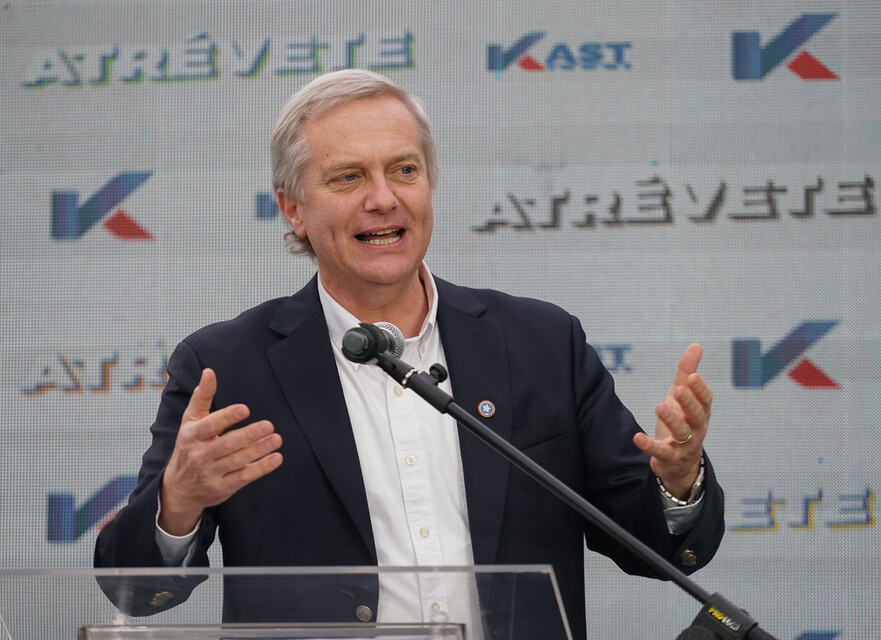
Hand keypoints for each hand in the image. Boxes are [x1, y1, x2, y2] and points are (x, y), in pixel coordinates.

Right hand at [158, 368, 282, 534]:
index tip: (244, 409)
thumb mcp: (190, 422)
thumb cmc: (188, 447)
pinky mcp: (222, 488)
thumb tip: (209, 372)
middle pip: (226, 444)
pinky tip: (276, 458)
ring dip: (259, 450)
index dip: (227, 417)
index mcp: (192, 436)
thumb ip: (201, 397)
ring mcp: (210, 473)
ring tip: (276, 439)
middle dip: (249, 435)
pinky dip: (261, 468)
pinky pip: (244, 477)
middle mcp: (199, 455)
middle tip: (268, 425)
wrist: (177, 490)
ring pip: (238, 461)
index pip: (210, 425)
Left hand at [632, 344, 711, 499]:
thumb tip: (696, 345)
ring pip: (681, 433)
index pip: (706, 400)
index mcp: (701, 412)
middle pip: (696, 415)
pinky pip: (660, 451)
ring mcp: (685, 445)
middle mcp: (697, 428)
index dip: (700, 389)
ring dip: (671, 420)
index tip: (692, 377)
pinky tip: (637, 437)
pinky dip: (649, 445)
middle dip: (688, 402)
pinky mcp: (669, 457)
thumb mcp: (683, 397)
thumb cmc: (683, 421)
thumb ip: (687, 372)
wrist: (680, 463)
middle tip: (678, 389)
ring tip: (659, 406)